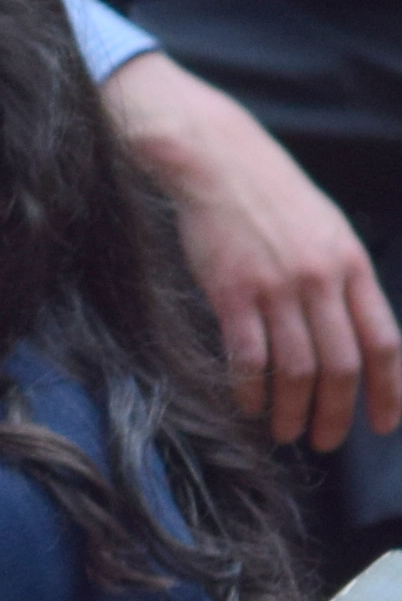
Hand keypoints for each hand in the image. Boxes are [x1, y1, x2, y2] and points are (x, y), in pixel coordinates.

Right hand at [102, 53, 401, 448]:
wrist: (216, 160)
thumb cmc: (269, 195)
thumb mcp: (325, 230)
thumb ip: (341, 278)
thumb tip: (352, 330)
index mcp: (351, 265)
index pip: (383, 342)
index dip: (389, 390)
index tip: (385, 425)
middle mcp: (321, 280)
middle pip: (341, 364)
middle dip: (338, 412)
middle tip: (326, 440)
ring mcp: (276, 287)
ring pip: (296, 367)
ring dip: (292, 410)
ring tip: (285, 433)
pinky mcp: (231, 290)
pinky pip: (247, 354)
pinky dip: (249, 388)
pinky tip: (247, 406)